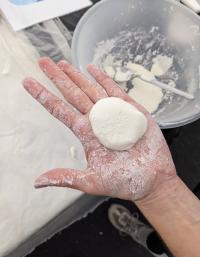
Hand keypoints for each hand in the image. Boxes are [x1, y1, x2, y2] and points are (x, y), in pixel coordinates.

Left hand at [23, 57, 175, 200]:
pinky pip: (115, 91)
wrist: (152, 179)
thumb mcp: (92, 182)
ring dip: (77, 76)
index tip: (29, 83)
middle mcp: (96, 120)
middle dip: (58, 78)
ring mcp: (113, 113)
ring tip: (63, 64)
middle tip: (43, 62)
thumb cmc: (124, 182)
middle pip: (73, 94)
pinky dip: (104, 79)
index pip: (60, 111)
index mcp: (86, 134)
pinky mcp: (131, 110)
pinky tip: (93, 70)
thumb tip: (38, 182)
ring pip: (91, 89)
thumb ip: (67, 178)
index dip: (44, 96)